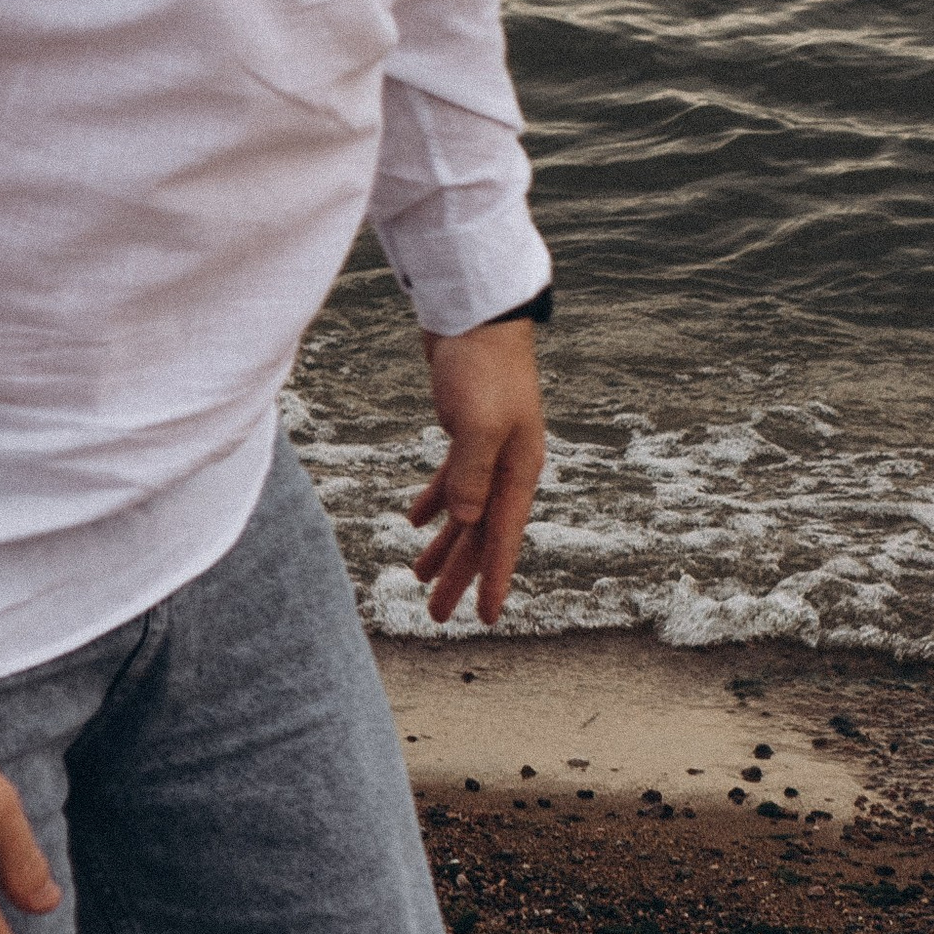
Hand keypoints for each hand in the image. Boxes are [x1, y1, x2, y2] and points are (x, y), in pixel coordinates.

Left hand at [407, 322, 546, 624]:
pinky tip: (415, 520)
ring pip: (465, 511)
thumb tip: (465, 521)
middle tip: (436, 615)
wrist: (475, 314)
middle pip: (482, 533)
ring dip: (443, 545)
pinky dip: (434, 503)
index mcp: (518, 470)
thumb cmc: (482, 365)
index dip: (494, 580)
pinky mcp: (466, 433)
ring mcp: (488, 451)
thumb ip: (471, 473)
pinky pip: (452, 481)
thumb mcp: (478, 421)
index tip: (486, 618)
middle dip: (459, 575)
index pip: (504, 537)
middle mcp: (508, 467)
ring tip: (418, 578)